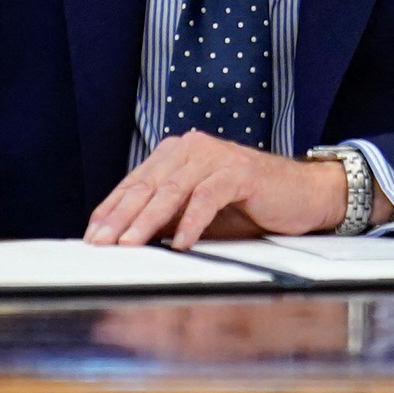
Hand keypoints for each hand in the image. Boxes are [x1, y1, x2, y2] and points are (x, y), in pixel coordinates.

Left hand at [86, 131, 362, 248]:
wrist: (301, 193)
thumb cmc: (248, 205)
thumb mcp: (197, 213)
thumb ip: (166, 217)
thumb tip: (126, 239)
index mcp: (175, 154)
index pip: (134, 183)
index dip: (110, 209)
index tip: (92, 235)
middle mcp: (190, 148)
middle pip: (147, 186)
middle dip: (120, 217)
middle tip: (101, 242)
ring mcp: (214, 156)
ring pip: (172, 190)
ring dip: (148, 220)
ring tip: (130, 244)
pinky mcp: (238, 171)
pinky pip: (207, 197)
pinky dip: (192, 221)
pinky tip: (182, 242)